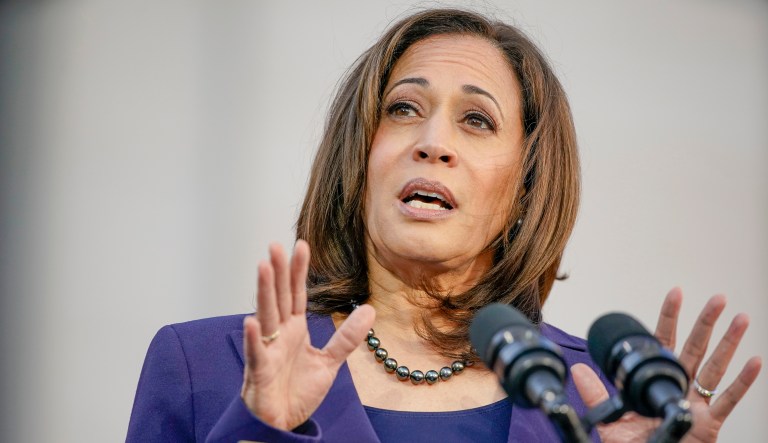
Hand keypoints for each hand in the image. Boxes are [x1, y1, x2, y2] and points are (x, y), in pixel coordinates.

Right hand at [240, 241, 374, 430]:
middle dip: (279, 272)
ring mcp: (267, 351)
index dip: (299, 270)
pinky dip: (254, 338)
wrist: (282, 423)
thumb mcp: (329, 361)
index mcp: (294, 329)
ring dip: (264, 292)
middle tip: (275, 245)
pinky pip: (257, 352)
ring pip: (266, 316)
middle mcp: (279, 335)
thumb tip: (369, 309)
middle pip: (279, 297)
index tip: (302, 245)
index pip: (297, 294)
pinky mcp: (260, 372)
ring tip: (264, 267)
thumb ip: (347, 337)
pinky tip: (252, 321)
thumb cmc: (297, 391)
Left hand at [572, 287, 761, 441]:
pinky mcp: (709, 423)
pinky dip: (743, 381)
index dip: (670, 318)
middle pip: (695, 348)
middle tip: (718, 299)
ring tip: (741, 319)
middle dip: (706, 323)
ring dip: (729, 343)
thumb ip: (597, 394)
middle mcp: (680, 387)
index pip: (664, 342)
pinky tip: (754, 362)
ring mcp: (697, 403)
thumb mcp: (612, 419)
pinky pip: (729, 399)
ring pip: (715, 367)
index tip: (676, 293)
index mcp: (657, 382)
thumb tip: (578, 370)